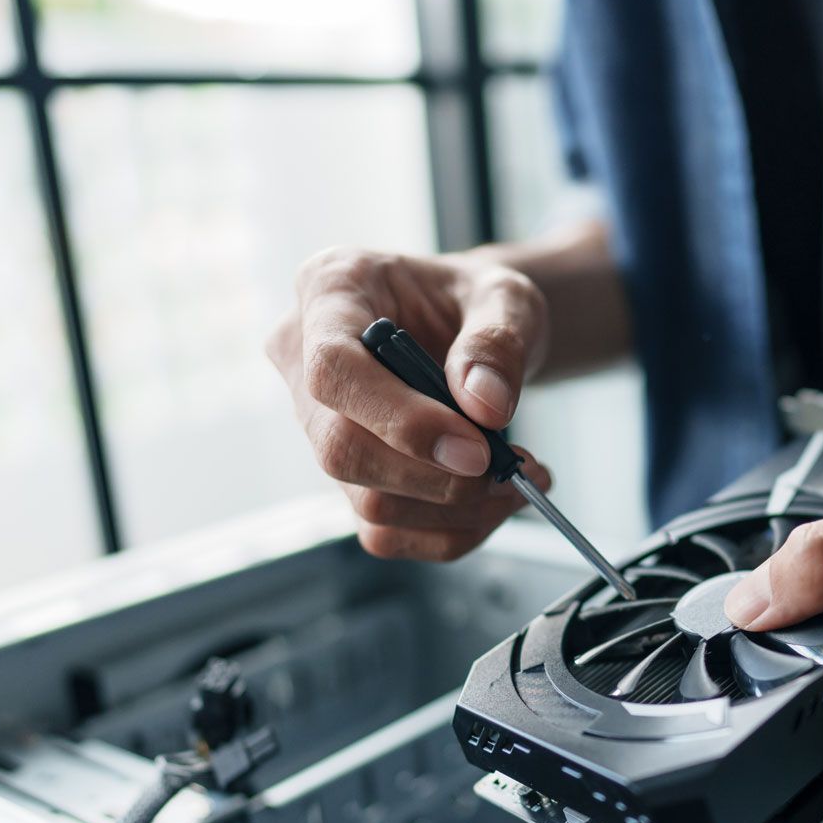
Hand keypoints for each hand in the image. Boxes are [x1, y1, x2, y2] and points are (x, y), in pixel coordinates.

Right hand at [266, 246, 552, 560]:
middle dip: (434, 477)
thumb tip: (485, 406)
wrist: (474, 329)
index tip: (476, 447)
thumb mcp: (505, 297)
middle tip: (509, 470)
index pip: (332, 369)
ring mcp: (317, 425)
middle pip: (341, 448)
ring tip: (518, 479)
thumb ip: (497, 343)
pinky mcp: (346, 476)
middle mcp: (303, 359)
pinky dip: (449, 533)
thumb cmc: (476, 302)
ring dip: (454, 509)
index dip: (401, 419)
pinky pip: (384, 531)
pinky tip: (494, 503)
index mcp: (329, 290)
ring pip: (365, 500)